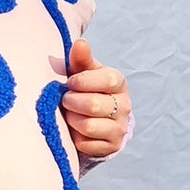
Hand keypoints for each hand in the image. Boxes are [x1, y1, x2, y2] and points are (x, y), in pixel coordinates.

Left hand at [61, 38, 130, 158]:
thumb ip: (81, 59)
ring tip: (68, 115)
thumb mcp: (82, 73)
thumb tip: (79, 43)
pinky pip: (86, 144)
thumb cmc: (84, 91)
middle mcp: (124, 105)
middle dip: (72, 102)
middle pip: (95, 105)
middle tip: (65, 100)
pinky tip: (73, 131)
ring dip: (72, 120)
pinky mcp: (111, 146)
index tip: (69, 82)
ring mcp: (119, 127)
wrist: (92, 122)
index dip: (84, 81)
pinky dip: (75, 138)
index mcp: (118, 83)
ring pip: (89, 126)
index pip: (108, 79)